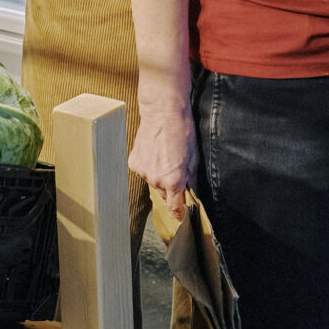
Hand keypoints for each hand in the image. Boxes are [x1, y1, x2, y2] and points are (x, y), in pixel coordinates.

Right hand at [128, 97, 196, 213]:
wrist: (163, 111)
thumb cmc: (182, 131)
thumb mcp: (194, 158)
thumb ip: (191, 180)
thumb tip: (191, 194)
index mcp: (173, 181)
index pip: (174, 208)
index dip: (179, 213)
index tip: (181, 216)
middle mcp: (156, 180)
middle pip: (163, 194)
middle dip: (170, 187)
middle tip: (176, 170)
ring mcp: (143, 171)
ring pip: (153, 182)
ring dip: (159, 175)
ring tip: (165, 156)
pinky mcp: (134, 162)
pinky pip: (143, 171)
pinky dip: (149, 165)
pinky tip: (154, 152)